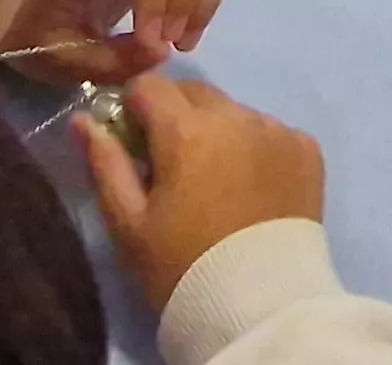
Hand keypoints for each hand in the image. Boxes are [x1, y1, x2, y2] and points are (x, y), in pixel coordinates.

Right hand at [83, 72, 327, 316]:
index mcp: (186, 129)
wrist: (257, 305)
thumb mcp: (129, 224)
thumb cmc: (182, 265)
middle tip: (174, 166)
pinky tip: (252, 189)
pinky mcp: (308, 150)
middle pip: (195, 93)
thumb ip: (105, 163)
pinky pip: (271, 132)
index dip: (135, 108)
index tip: (136, 142)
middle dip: (177, 116)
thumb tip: (84, 119)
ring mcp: (277, 130)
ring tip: (218, 183)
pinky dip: (257, 148)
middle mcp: (236, 116)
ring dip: (220, 131)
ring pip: (235, 112)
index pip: (149, 85)